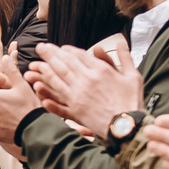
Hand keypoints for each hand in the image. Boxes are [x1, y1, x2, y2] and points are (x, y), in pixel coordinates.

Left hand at [27, 40, 141, 139]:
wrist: (128, 126)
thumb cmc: (132, 101)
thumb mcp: (133, 75)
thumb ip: (125, 57)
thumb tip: (120, 41)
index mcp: (100, 70)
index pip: (79, 55)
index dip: (67, 50)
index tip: (60, 47)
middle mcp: (86, 80)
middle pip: (64, 63)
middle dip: (50, 54)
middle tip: (40, 47)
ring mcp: (78, 96)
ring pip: (57, 79)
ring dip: (44, 70)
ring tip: (34, 63)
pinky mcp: (75, 110)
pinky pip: (58, 98)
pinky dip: (47, 94)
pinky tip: (38, 89)